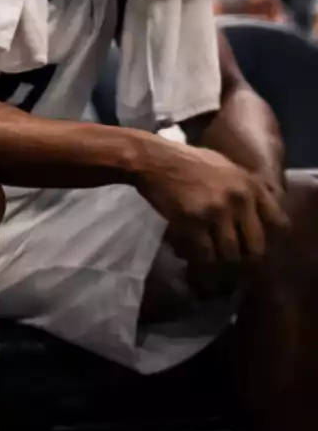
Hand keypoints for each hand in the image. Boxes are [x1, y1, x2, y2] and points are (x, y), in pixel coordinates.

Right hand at [134, 138, 287, 292]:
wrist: (153, 159)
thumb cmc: (187, 161)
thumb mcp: (226, 167)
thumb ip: (245, 189)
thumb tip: (256, 213)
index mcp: (251, 185)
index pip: (278, 223)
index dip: (270, 240)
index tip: (256, 248)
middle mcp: (239, 199)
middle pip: (255, 245)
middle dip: (245, 261)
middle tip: (234, 268)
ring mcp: (217, 211)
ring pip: (230, 254)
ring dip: (222, 266)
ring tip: (213, 271)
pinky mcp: (193, 222)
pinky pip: (204, 254)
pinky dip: (200, 263)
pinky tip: (192, 262)